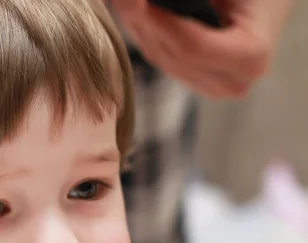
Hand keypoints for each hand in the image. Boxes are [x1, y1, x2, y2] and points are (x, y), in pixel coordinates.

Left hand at [111, 0, 294, 97]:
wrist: (265, 3)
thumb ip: (191, 0)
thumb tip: (149, 2)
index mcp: (250, 58)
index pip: (191, 47)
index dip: (158, 23)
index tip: (135, 1)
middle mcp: (231, 81)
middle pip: (170, 54)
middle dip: (142, 22)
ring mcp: (211, 86)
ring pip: (159, 57)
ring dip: (137, 26)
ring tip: (125, 1)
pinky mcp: (193, 80)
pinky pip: (159, 57)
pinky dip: (143, 32)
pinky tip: (133, 12)